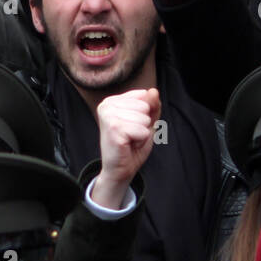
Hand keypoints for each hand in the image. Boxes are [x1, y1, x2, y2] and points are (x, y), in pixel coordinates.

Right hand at [90, 89, 160, 207]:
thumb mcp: (146, 122)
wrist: (120, 169)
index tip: (132, 127)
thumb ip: (152, 106)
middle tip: (131, 136)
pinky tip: (128, 145)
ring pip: (144, 118)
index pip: (143, 95)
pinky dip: (141, 140)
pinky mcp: (114, 129)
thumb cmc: (132, 145)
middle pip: (145, 106)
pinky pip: (143, 130)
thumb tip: (153, 91)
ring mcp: (109, 116)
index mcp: (112, 101)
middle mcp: (106, 105)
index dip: (145, 114)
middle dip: (144, 124)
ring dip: (142, 133)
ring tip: (129, 140)